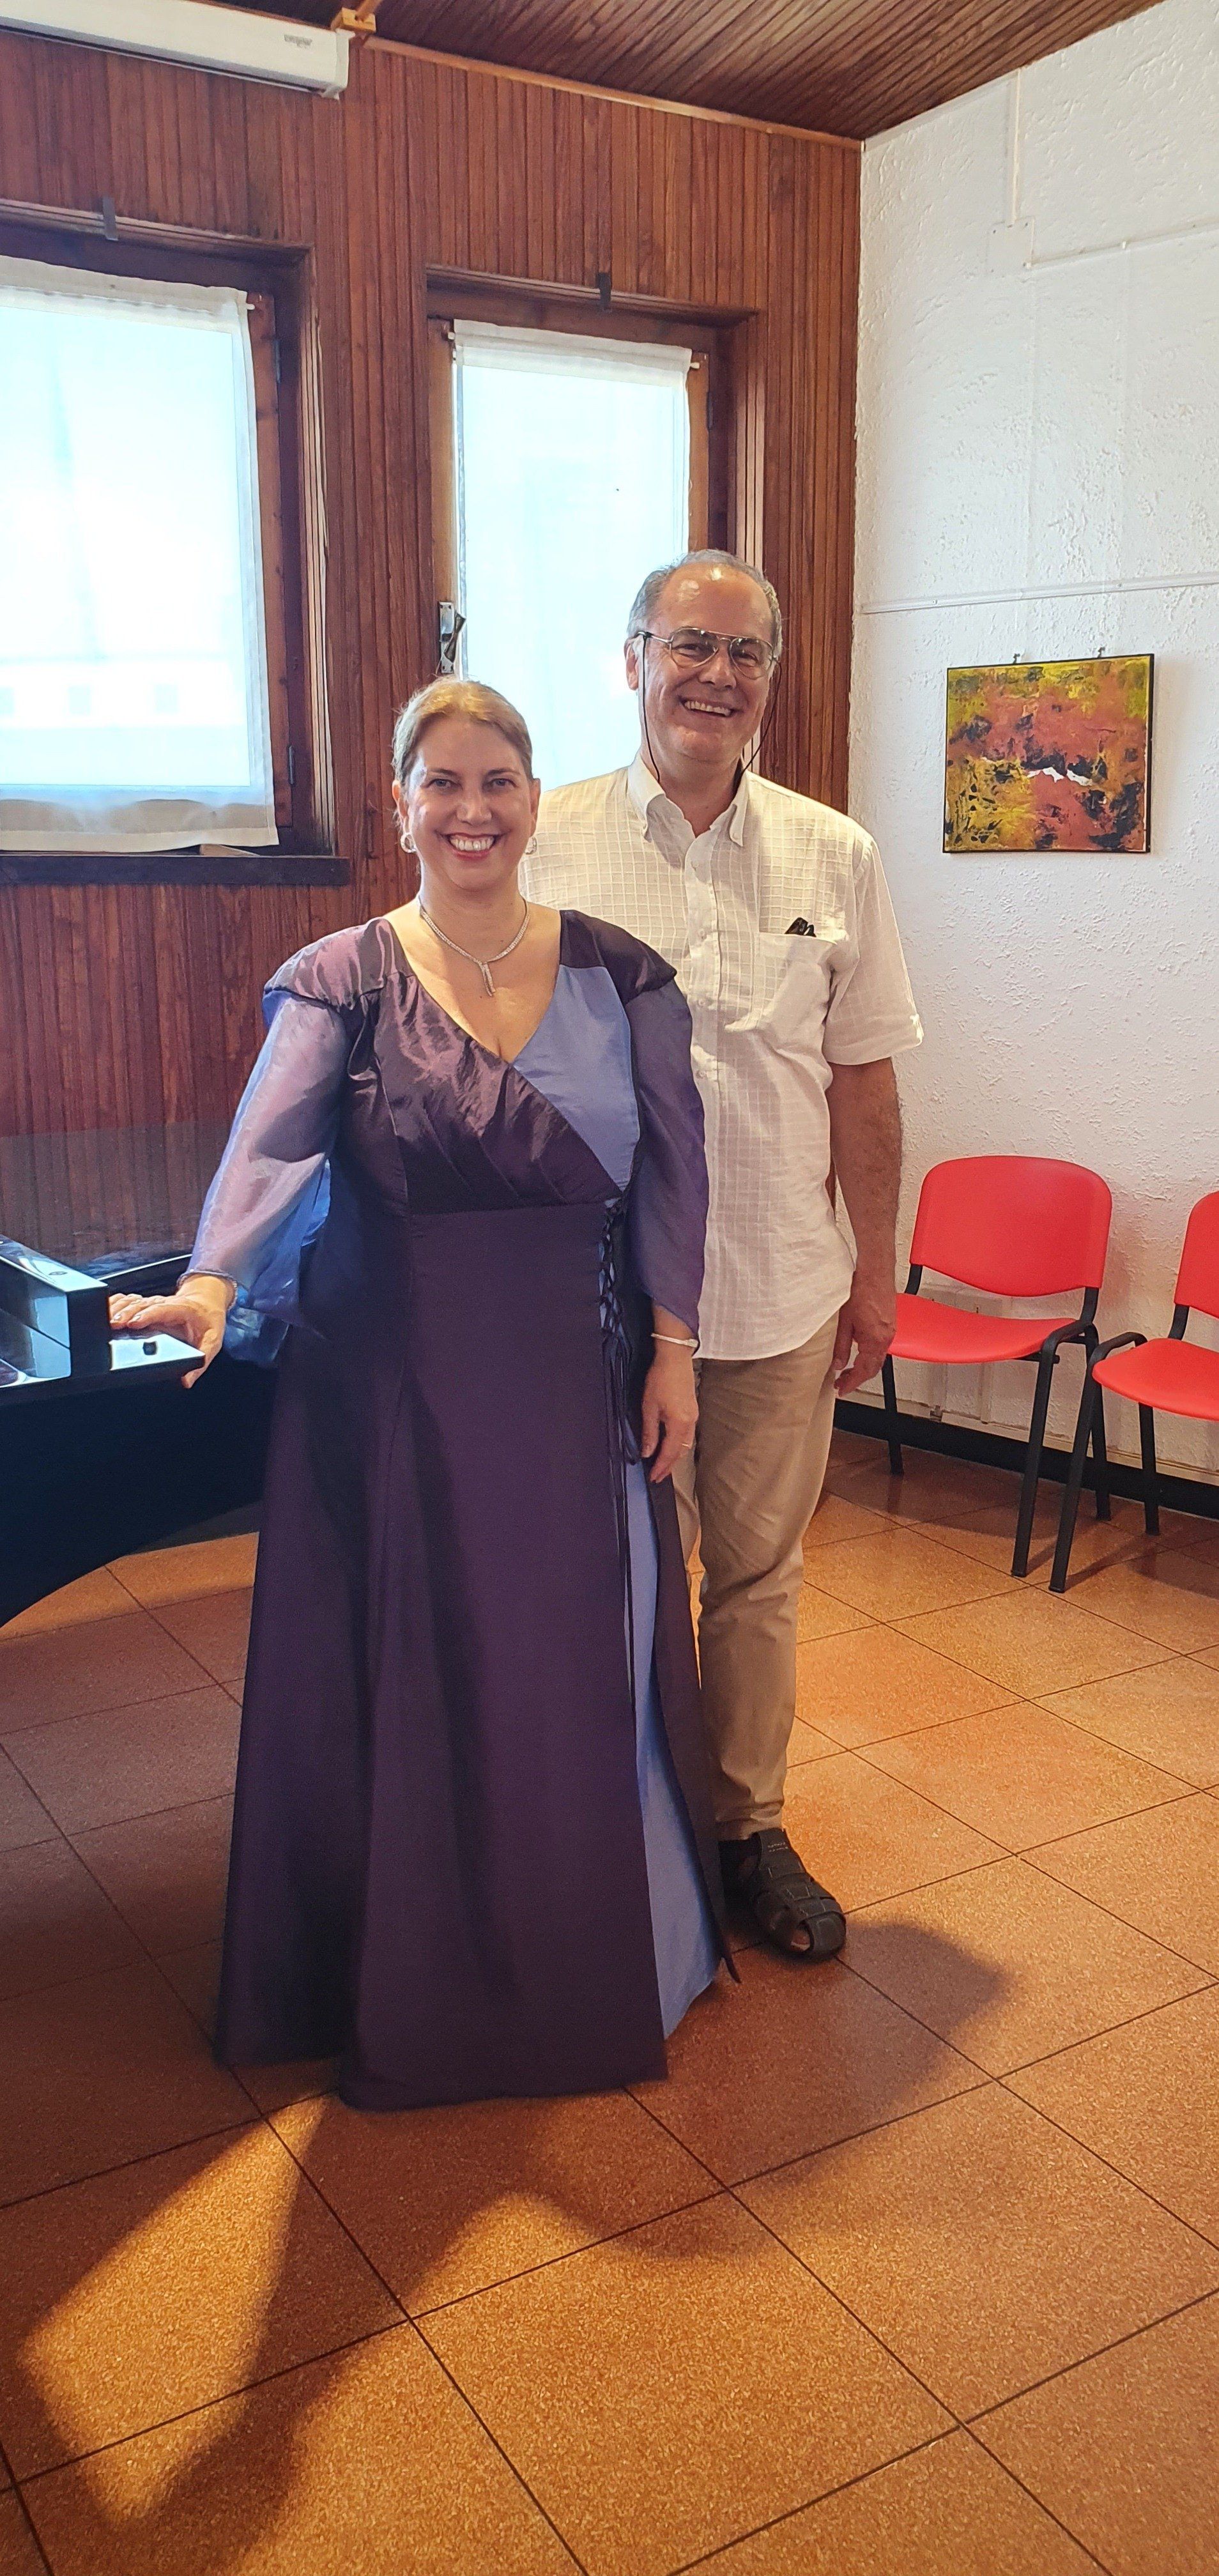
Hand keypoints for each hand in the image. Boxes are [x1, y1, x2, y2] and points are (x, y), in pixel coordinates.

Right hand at [107, 1273, 232, 1388]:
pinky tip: (105, 1312)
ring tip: (105, 1321)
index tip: (133, 1324)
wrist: (207, 1303)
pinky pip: (127, 1301)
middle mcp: (165, 1304)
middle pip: (142, 1305)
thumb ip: (201, 1361)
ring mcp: (153, 1303)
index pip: (162, 1309)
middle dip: (126, 1313)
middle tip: (113, 1325)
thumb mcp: (213, 1342)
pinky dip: (115, 1304)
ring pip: (132, 1301)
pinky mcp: (146, 1305)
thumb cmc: (208, 1322)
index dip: (147, 1316)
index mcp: (182, 1309)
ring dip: (118, 1309)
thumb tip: (186, 1380)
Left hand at [640, 1341, 696, 1483]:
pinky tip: (670, 1446)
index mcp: (679, 1424)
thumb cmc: (660, 1379)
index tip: (653, 1477)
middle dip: (669, 1466)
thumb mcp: (649, 1407)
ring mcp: (693, 1416)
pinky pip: (687, 1435)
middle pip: (681, 1452)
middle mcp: (690, 1423)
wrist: (675, 1358)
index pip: (669, 1453)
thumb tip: (647, 1452)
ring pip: (685, 1445)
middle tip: (658, 1477)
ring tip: (663, 1465)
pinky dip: (678, 1445)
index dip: (661, 1467)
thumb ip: (649, 1432)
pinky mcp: (692, 1410)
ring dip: (674, 1457)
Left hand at [833, 1267, 895, 1394]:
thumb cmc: (861, 1289)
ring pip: (877, 1357)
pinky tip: (858, 1351)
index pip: (865, 1371)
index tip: (842, 1390)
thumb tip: (838, 1364)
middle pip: (873, 1367)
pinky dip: (869, 1354)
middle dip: (858, 1378)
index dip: (852, 1383)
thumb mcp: (844, 1321)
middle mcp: (886, 1337)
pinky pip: (880, 1345)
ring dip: (864, 1366)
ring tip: (848, 1371)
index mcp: (875, 1340)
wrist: (875, 1271)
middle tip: (842, 1384)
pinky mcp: (889, 1322)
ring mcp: (890, 1330)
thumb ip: (841, 1346)